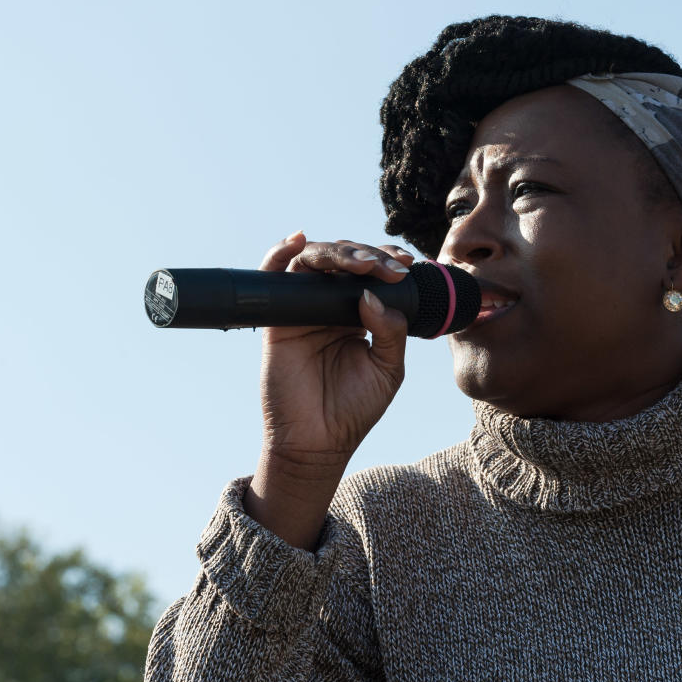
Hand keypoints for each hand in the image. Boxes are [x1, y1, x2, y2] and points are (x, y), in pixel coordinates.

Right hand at [245, 232, 412, 547]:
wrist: (319, 442)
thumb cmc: (355, 409)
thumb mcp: (388, 368)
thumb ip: (390, 330)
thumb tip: (372, 294)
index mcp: (360, 314)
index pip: (372, 273)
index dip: (387, 260)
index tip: (407, 265)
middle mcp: (331, 306)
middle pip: (344, 260)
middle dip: (369, 256)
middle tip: (391, 269)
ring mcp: (304, 309)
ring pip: (314, 260)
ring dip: (338, 253)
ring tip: (363, 264)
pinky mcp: (278, 319)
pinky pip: (274, 276)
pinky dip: (281, 252)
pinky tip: (297, 239)